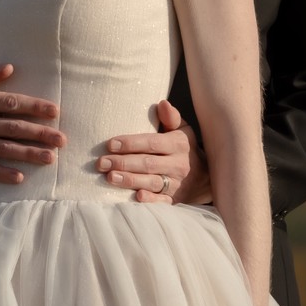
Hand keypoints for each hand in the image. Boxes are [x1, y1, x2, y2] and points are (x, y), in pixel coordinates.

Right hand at [0, 62, 64, 183]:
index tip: (54, 111)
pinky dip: (2, 174)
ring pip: (4, 149)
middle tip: (62, 139)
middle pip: (13, 128)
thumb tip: (10, 68)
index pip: (11, 103)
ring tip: (50, 158)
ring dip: (28, 154)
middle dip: (40, 134)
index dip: (34, 107)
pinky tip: (20, 178)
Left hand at [96, 99, 211, 203]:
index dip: (131, 144)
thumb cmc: (185, 149)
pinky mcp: (174, 200)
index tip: (110, 144)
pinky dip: (150, 200)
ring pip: (151, 182)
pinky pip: (162, 201)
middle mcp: (178, 164)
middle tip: (101, 163)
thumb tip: (162, 103)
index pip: (152, 143)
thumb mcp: (183, 131)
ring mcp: (176, 184)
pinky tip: (136, 197)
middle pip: (148, 164)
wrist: (204, 178)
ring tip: (109, 178)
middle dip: (123, 163)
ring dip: (130, 181)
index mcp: (178, 145)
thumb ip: (171, 117)